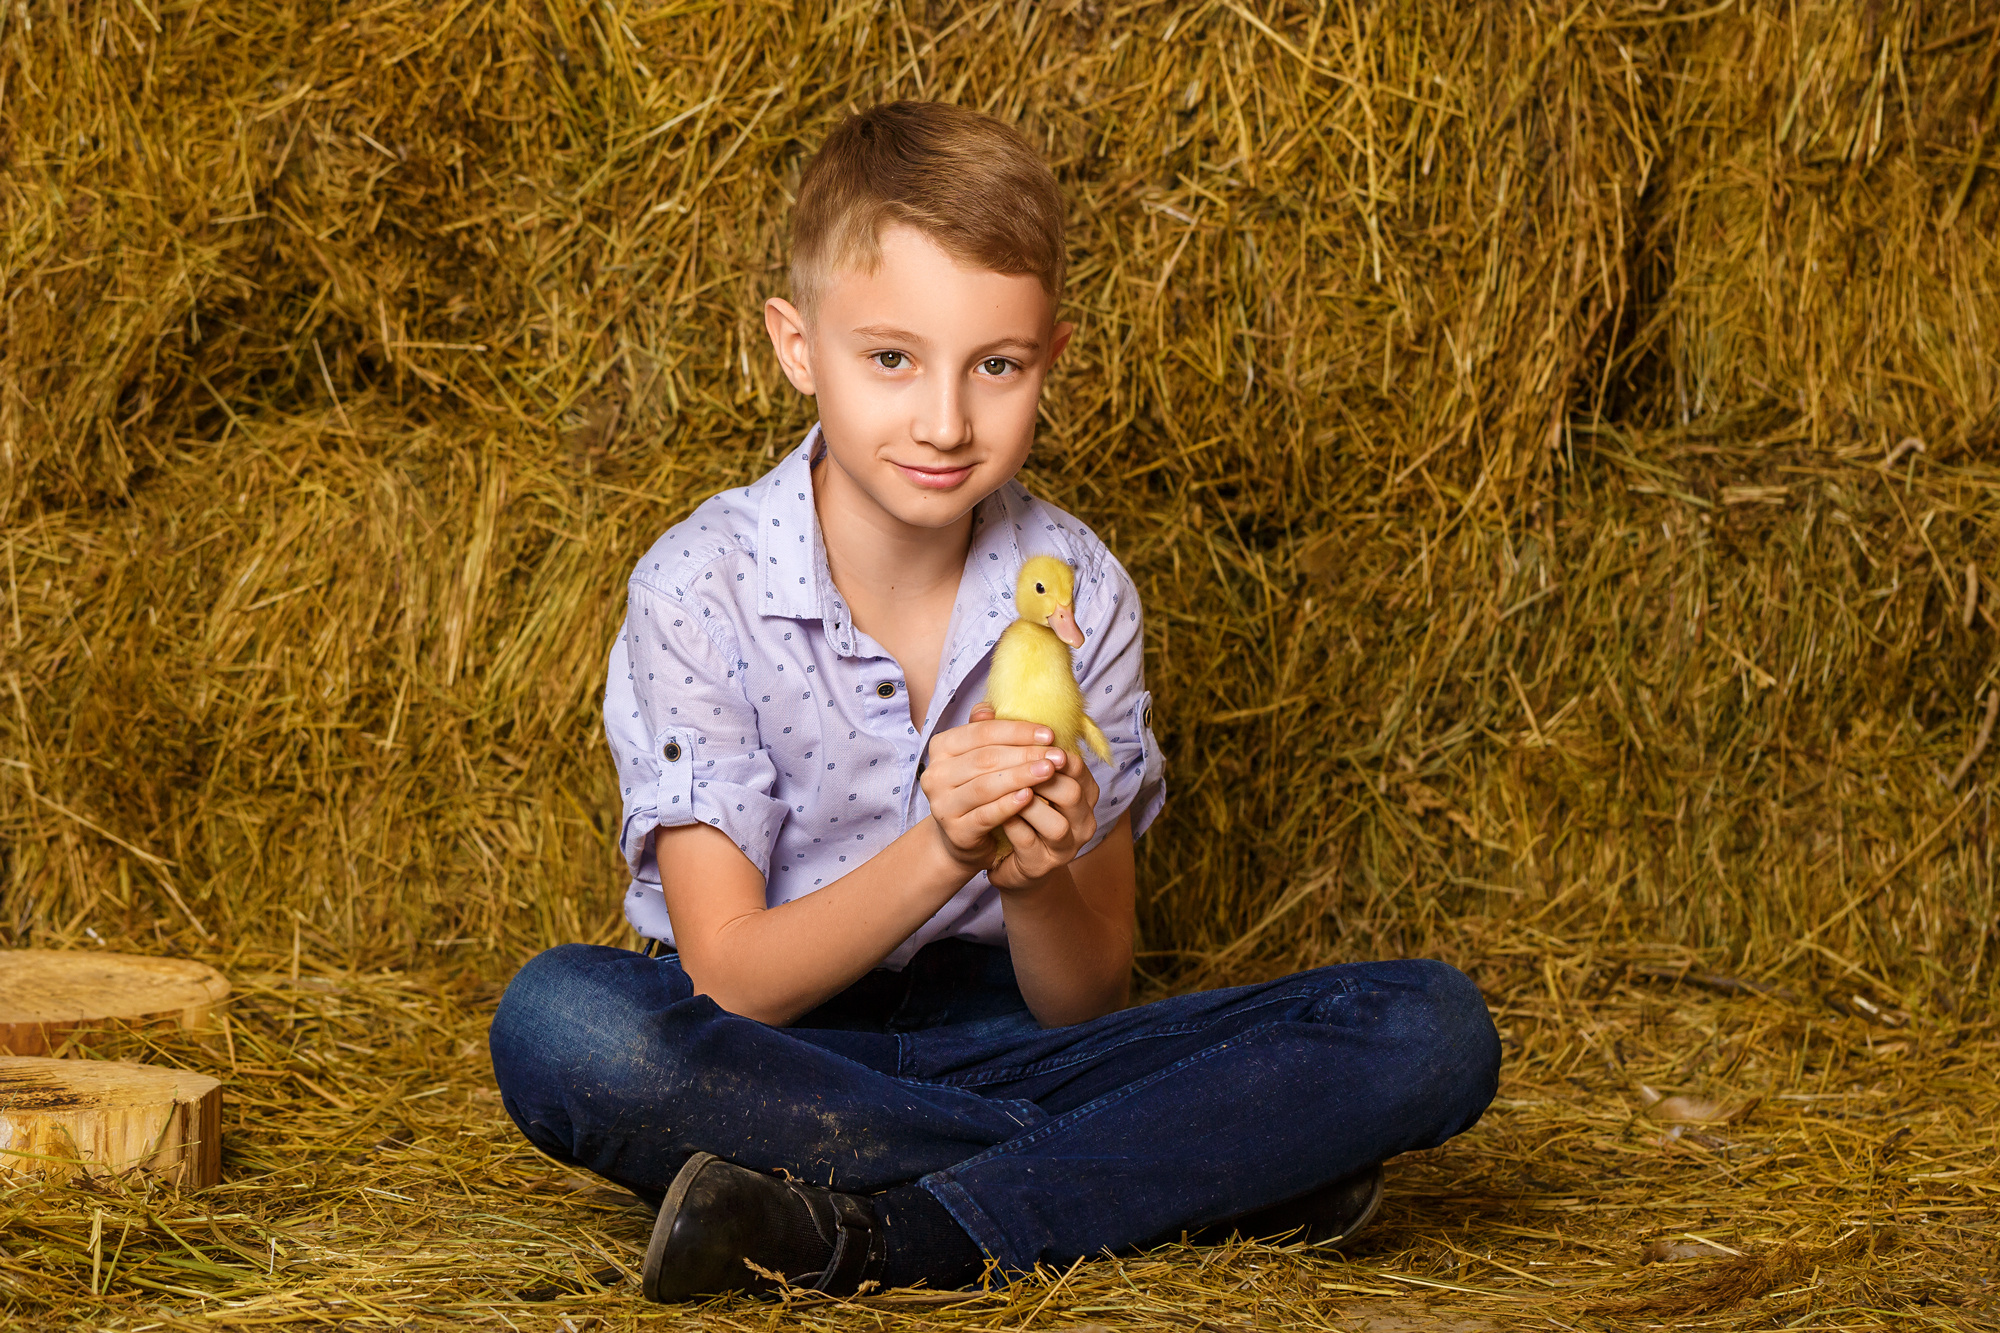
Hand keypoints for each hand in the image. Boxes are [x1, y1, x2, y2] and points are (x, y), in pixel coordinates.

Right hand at [921, 711, 1065, 874]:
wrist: (962, 837)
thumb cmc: (977, 788)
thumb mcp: (981, 757)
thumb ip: (984, 731)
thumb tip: (989, 706)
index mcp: (941, 747)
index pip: (981, 732)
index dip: (1017, 731)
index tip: (1049, 734)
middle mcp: (935, 774)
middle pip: (985, 758)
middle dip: (1025, 754)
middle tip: (1057, 755)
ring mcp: (942, 804)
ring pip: (985, 785)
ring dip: (1021, 776)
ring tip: (1050, 771)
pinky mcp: (956, 830)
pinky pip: (985, 815)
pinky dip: (1008, 805)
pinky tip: (1030, 797)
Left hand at [970, 705, 1099, 891]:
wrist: (1008, 859)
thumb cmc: (1014, 808)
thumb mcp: (1014, 772)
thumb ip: (1002, 742)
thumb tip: (981, 708)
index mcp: (1081, 788)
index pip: (1073, 763)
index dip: (1046, 749)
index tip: (1018, 738)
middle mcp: (1082, 818)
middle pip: (1070, 791)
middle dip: (1036, 774)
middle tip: (1006, 761)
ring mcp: (1065, 846)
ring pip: (1055, 823)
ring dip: (1026, 805)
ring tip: (999, 789)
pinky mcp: (1043, 866)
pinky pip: (1030, 845)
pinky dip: (1012, 826)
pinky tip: (994, 813)